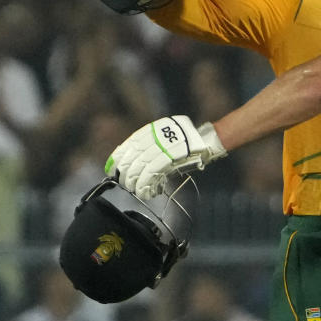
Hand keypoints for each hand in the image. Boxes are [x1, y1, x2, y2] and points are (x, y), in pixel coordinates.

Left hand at [107, 116, 226, 198]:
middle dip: (127, 173)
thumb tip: (132, 162)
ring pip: (142, 166)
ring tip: (135, 190)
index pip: (131, 143)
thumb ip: (152, 144)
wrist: (208, 141)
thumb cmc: (187, 142)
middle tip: (124, 183)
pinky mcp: (172, 157)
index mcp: (155, 129)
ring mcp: (165, 146)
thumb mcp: (167, 137)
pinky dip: (148, 183)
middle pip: (135, 156)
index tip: (112, 168)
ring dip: (136, 182)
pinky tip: (146, 191)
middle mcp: (158, 135)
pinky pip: (154, 172)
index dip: (120, 156)